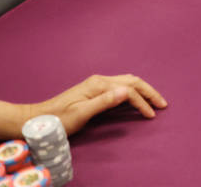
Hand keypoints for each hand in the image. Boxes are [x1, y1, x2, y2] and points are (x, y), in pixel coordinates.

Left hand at [25, 74, 166, 136]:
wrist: (37, 119)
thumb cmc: (58, 120)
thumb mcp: (81, 114)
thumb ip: (105, 102)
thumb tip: (127, 91)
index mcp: (99, 84)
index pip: (129, 90)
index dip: (143, 102)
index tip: (152, 116)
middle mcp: (100, 80)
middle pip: (132, 81)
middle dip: (149, 92)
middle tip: (163, 104)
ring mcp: (97, 84)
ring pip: (127, 82)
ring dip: (143, 90)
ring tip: (154, 101)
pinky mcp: (95, 90)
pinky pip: (120, 86)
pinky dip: (133, 91)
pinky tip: (136, 99)